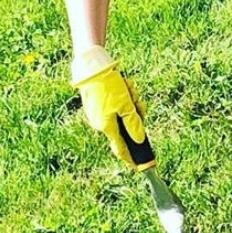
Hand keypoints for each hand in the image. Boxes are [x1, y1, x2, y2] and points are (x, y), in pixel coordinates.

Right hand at [71, 46, 154, 170]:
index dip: (129, 158)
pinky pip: (117, 103)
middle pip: (126, 126)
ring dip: (130, 101)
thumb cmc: (108, 86)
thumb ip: (133, 123)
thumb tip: (139, 139)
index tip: (137, 166)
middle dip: (136, 114)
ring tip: (130, 87)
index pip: (120, 148)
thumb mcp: (125, 104)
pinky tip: (124, 84)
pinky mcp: (99, 102)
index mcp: (106, 126)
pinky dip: (123, 95)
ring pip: (123, 112)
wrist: (92, 66)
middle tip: (139, 102)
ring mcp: (99, 112)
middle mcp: (101, 122)